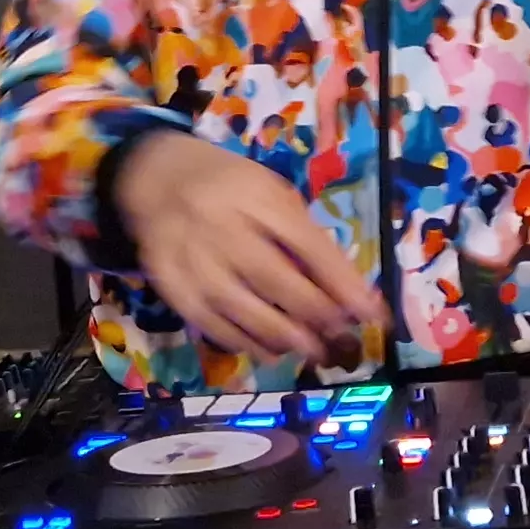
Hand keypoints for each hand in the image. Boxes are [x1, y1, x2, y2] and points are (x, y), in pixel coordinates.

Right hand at [114, 132, 385, 361]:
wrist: (156, 178)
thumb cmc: (230, 188)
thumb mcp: (271, 194)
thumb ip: (303, 236)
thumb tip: (345, 291)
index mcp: (257, 196)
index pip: (308, 244)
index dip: (343, 282)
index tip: (373, 313)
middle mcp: (221, 226)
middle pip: (275, 279)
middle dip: (315, 315)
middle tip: (342, 338)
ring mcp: (191, 258)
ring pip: (242, 309)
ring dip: (283, 337)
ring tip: (311, 350)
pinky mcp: (169, 284)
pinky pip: (210, 324)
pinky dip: (243, 343)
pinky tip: (268, 350)